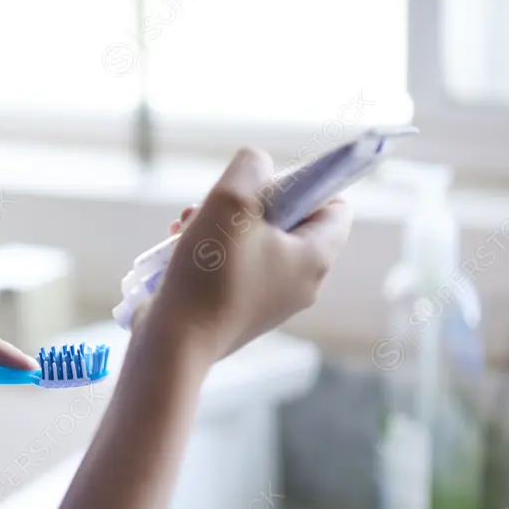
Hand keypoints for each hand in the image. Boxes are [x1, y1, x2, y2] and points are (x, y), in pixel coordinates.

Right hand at [148, 148, 352, 360]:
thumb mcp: (230, 198)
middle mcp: (301, 283)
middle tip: (214, 206)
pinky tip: (178, 250)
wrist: (175, 342)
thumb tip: (256, 168)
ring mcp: (270, 302)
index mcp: (314, 257)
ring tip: (186, 225)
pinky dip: (210, 253)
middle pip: (287, 222)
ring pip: (253, 243)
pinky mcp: (240, 314)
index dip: (300, 185)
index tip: (260, 187)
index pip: (334, 205)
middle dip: (247, 205)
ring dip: (220, 226)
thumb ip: (251, 166)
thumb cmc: (209, 273)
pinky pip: (234, 269)